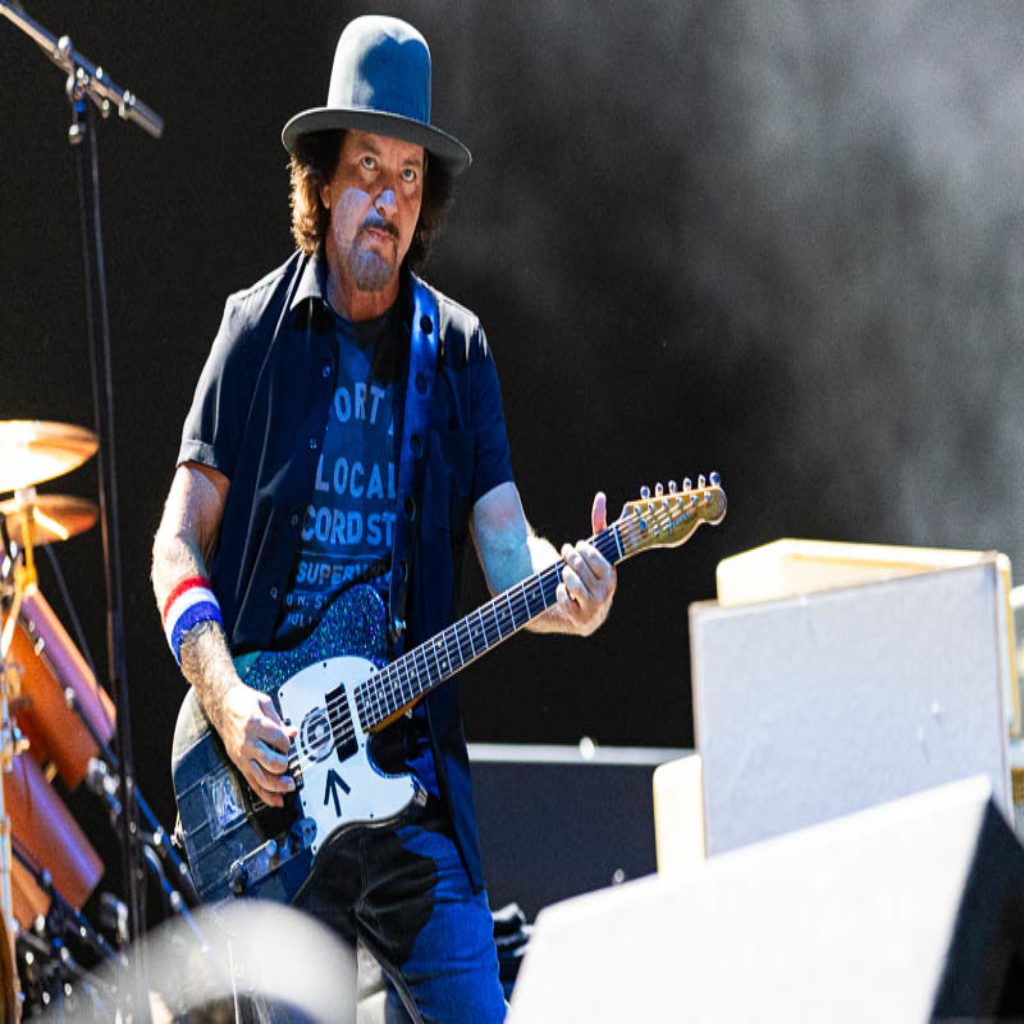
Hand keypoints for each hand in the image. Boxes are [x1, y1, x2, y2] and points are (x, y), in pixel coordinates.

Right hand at [214, 679, 297, 807]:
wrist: (221, 704)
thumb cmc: (243, 701)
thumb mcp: (264, 703)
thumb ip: (280, 721)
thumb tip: (293, 733)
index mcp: (255, 724)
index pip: (279, 740)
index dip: (288, 743)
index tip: (288, 741)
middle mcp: (247, 742)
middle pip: (271, 762)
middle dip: (285, 765)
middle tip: (290, 764)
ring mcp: (241, 754)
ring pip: (261, 777)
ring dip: (278, 785)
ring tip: (290, 787)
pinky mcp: (238, 762)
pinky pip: (252, 782)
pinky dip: (264, 794)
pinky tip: (276, 800)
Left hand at [555, 491, 616, 635]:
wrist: (583, 613)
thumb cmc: (589, 575)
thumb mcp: (596, 552)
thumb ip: (599, 524)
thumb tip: (600, 496)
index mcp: (612, 576)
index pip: (595, 556)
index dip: (582, 549)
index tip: (577, 546)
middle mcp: (606, 593)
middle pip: (579, 566)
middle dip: (569, 557)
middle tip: (566, 553)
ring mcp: (593, 608)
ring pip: (570, 581)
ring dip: (564, 574)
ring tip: (565, 572)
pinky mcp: (579, 620)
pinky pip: (562, 598)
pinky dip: (559, 592)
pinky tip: (563, 591)